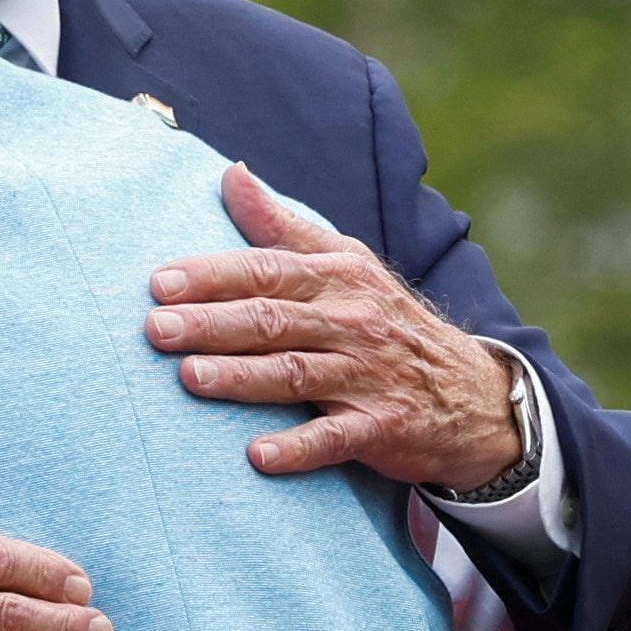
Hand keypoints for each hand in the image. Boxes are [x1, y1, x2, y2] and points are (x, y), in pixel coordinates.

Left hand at [146, 163, 521, 489]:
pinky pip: (336, 439)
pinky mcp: (383, 428)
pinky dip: (298, 447)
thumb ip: (282, 226)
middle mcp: (353, 322)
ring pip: (296, 374)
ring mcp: (369, 376)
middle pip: (274, 319)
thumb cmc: (387, 320)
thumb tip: (231, 174)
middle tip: (156, 328)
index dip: (213, 275)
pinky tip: (258, 456)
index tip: (160, 282)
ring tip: (190, 378)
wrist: (474, 394)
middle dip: (213, 322)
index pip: (268, 269)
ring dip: (242, 377)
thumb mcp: (346, 262)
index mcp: (339, 277)